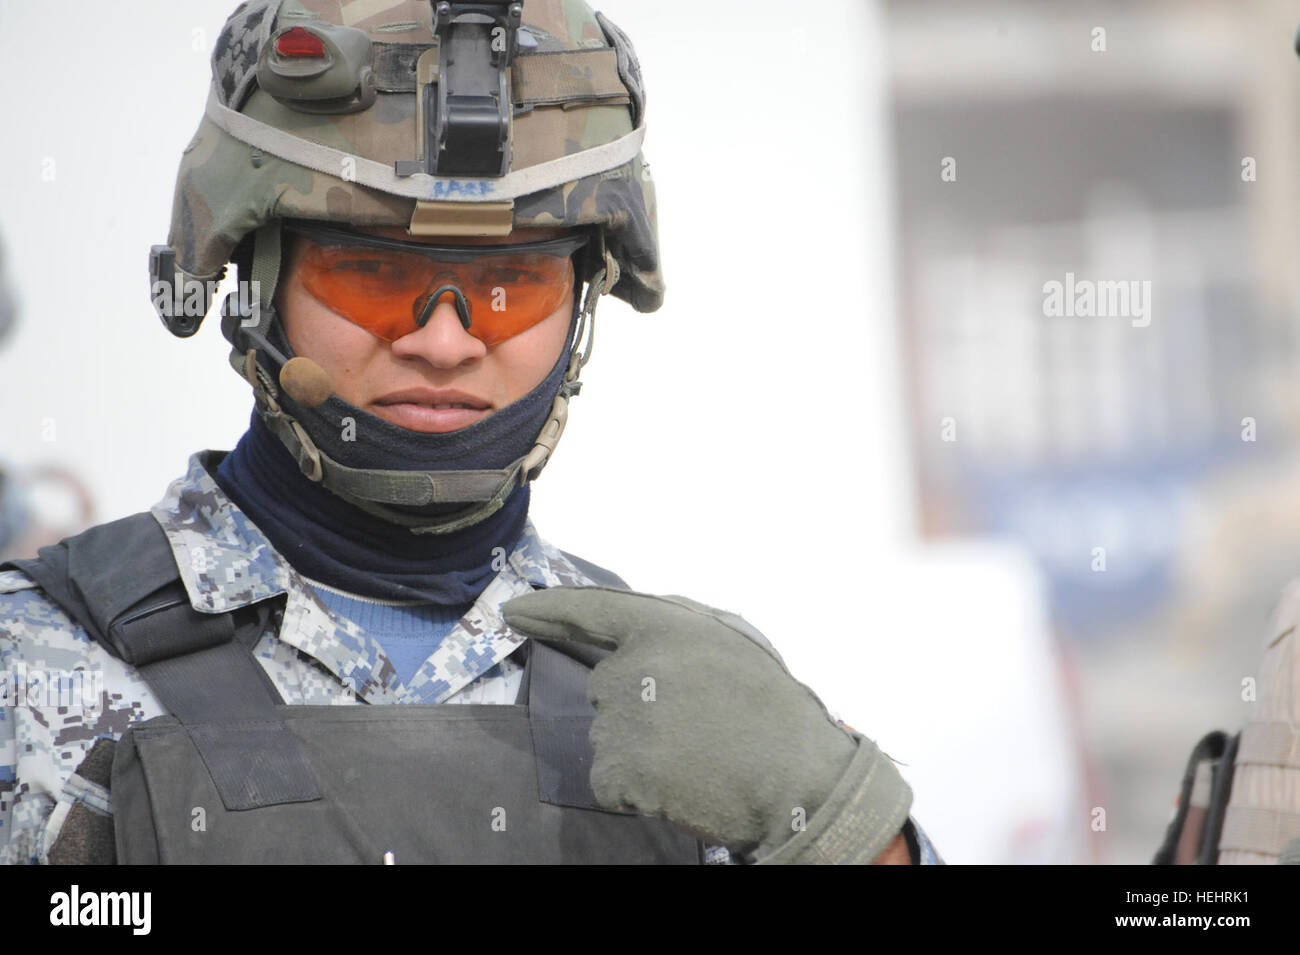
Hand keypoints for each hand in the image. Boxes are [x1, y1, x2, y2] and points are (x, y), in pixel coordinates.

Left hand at [504, 586, 905, 857]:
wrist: (794, 778)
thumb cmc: (769, 708)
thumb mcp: (729, 640)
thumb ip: (674, 625)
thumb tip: (622, 630)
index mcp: (663, 626)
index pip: (588, 610)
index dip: (546, 609)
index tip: (512, 610)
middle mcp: (631, 667)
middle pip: (602, 687)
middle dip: (634, 704)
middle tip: (693, 722)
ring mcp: (620, 721)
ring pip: (605, 735)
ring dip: (637, 748)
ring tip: (694, 752)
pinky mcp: (617, 771)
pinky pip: (607, 779)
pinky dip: (634, 787)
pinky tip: (677, 781)